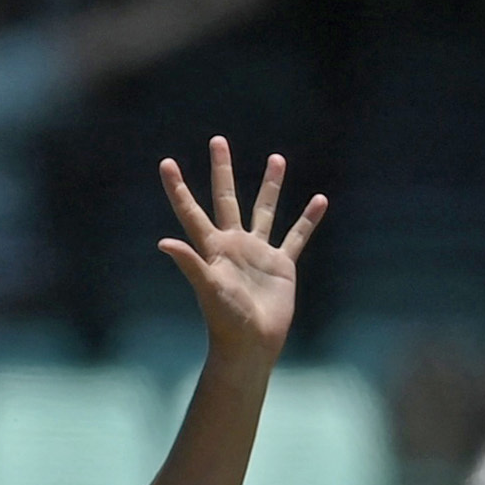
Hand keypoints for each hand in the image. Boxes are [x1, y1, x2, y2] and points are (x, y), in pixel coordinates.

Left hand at [155, 137, 322, 360]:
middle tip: (218, 140)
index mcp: (212, 248)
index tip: (166, 163)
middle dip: (222, 170)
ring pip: (264, 210)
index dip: (178, 188)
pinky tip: (319, 200)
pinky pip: (296, 237)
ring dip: (271, 185)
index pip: (191, 211)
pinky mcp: (281, 265)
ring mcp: (258, 253)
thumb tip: (164, 242)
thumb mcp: (207, 288)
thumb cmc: (225, 320)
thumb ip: (189, 263)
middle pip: (226, 198)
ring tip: (277, 158)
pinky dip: (308, 219)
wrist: (251, 344)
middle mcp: (233, 245)